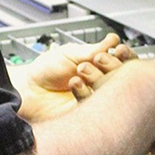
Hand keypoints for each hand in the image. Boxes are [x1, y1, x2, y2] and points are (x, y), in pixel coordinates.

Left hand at [10, 32, 135, 122]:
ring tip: (80, 71)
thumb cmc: (45, 70)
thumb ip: (94, 49)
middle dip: (112, 67)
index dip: (126, 56)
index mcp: (100, 67)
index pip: (124, 62)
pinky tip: (75, 85)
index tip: (120, 50)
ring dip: (98, 78)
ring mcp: (96, 100)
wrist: (28, 90)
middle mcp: (101, 84)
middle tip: (98, 61)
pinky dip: (87, 92)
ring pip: (113, 92)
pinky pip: (99, 106)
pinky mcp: (89, 115)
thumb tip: (113, 39)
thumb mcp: (70, 53)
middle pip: (124, 77)